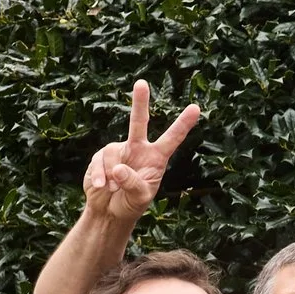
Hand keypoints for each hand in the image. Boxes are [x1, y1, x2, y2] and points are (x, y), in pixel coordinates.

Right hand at [82, 81, 201, 222]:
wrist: (109, 210)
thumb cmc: (131, 203)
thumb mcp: (140, 197)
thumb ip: (133, 183)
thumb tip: (118, 168)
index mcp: (156, 158)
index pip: (172, 138)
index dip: (183, 124)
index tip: (196, 108)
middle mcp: (138, 148)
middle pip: (139, 122)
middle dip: (139, 102)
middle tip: (142, 83)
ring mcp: (118, 150)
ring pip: (111, 154)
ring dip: (111, 176)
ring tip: (114, 190)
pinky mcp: (100, 156)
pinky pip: (98, 163)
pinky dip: (99, 177)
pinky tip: (101, 187)